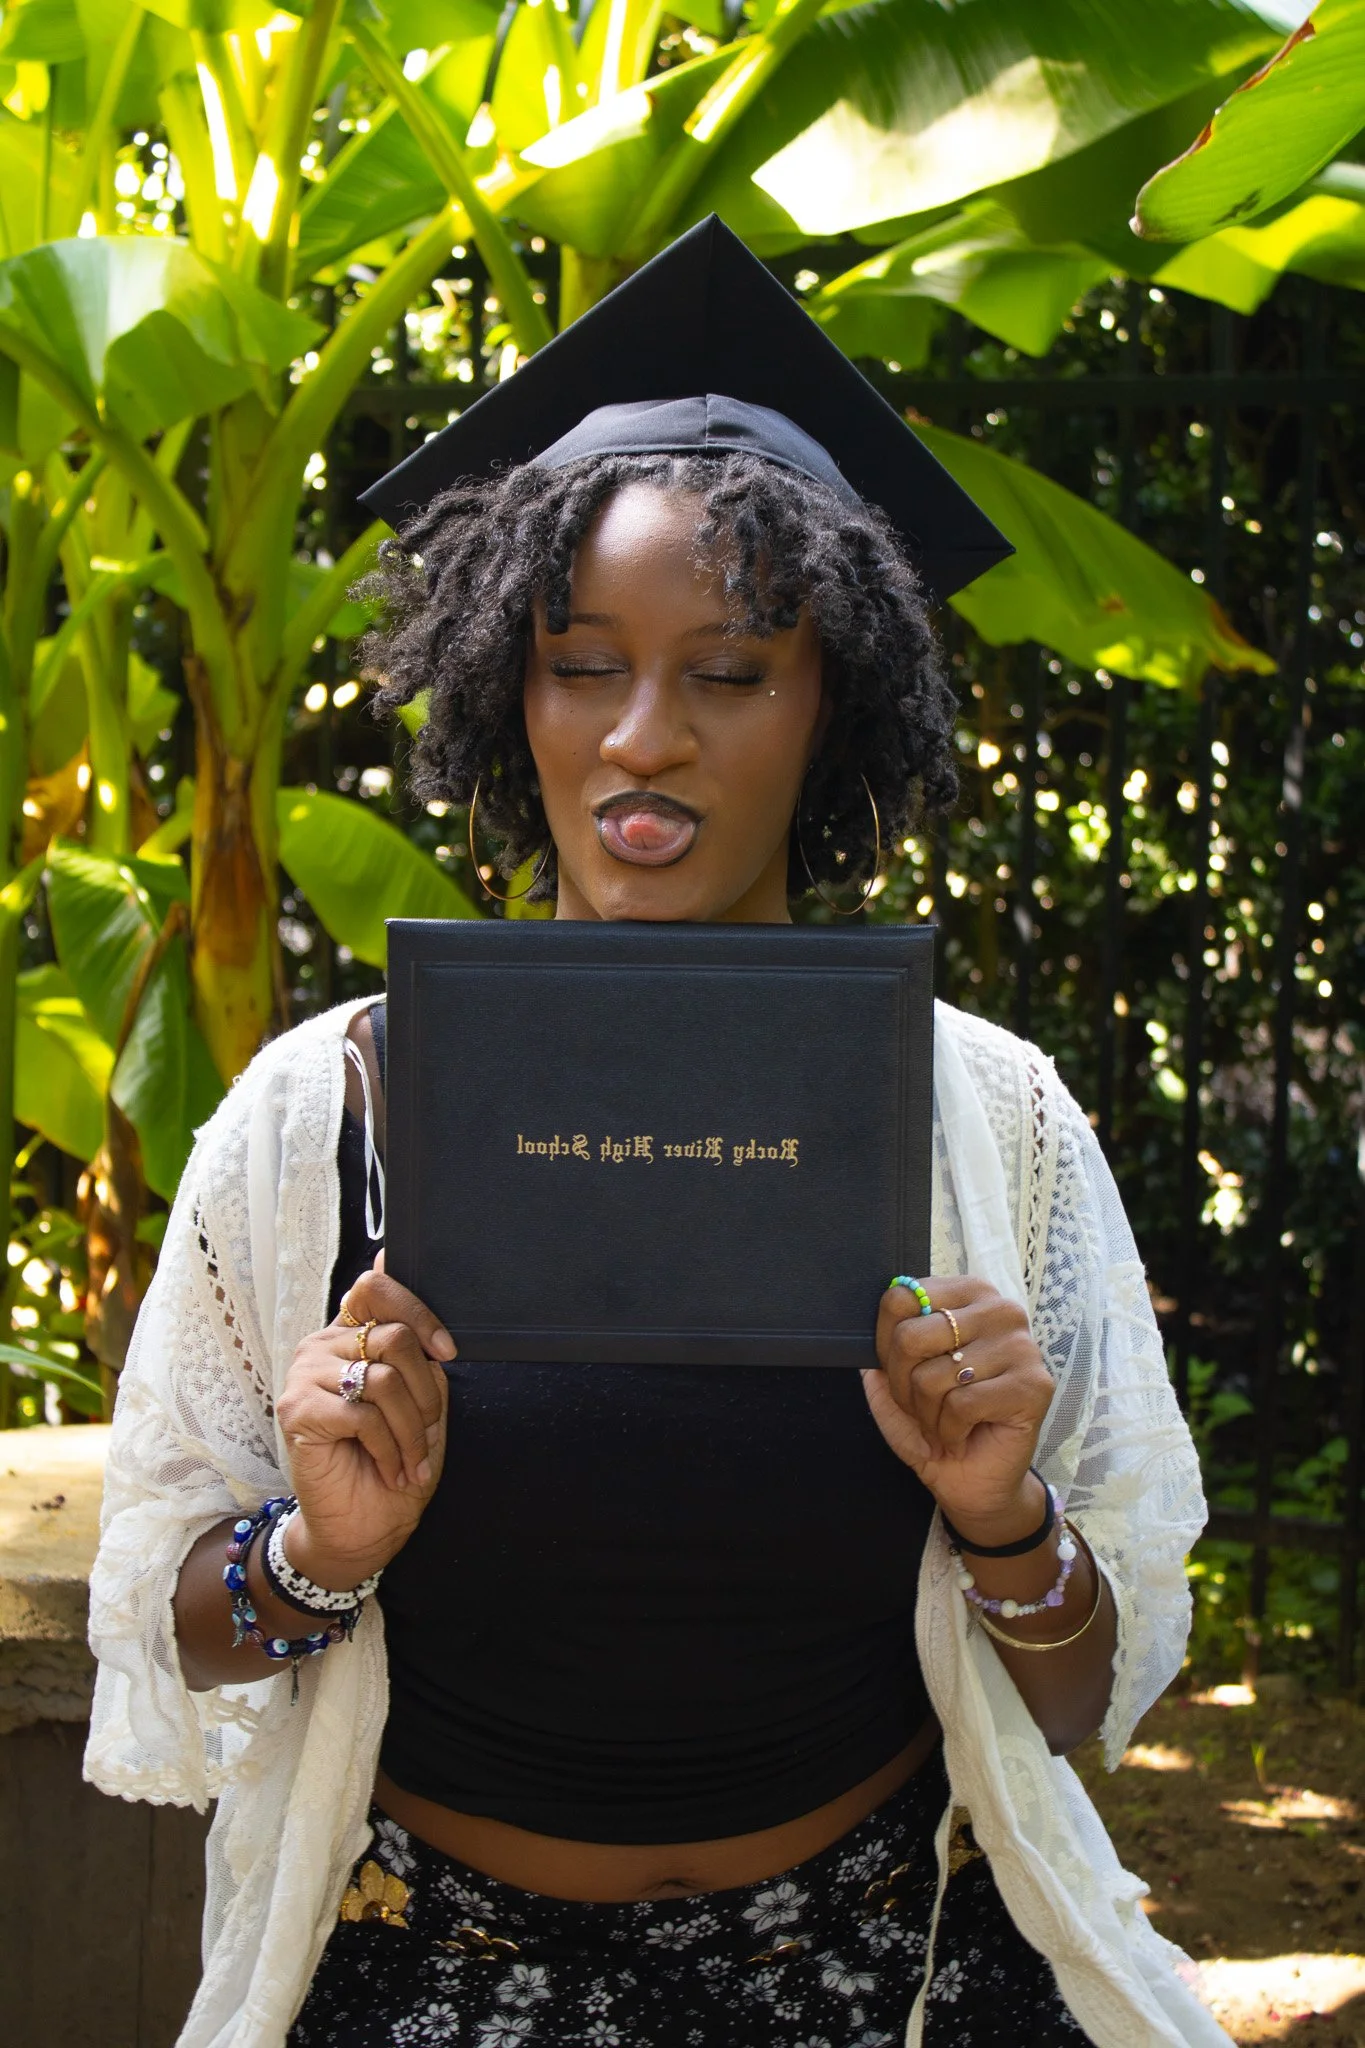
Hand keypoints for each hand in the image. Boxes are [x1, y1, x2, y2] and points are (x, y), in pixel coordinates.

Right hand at [274, 1254, 455, 1587]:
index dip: (418, 1311)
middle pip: (392, 1335)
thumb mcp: (419, 1399)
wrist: (365, 1525)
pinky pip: (363, 1415)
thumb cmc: (393, 1460)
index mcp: (350, 1335)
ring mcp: (304, 1377)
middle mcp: (321, 1347)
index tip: (447, 1352)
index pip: (375, 1288)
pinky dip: (390, 1449)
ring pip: (384, 1378)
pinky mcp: (297, 1412)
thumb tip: (397, 1273)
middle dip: (425, 1391)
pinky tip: (391, 1470)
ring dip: (411, 1429)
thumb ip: (416, 1350)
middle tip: (427, 1431)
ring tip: (411, 1461)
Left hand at [862, 1276, 1053, 1538]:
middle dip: (902, 1385)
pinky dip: (949, 1431)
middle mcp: (1000, 1310)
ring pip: (934, 1376)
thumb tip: (864, 1344)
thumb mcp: (893, 1385)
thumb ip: (878, 1355)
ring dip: (927, 1414)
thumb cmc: (935, 1422)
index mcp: (968, 1294)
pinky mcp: (1034, 1385)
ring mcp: (1022, 1346)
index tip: (900, 1371)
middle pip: (911, 1336)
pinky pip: (961, 1404)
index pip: (903, 1296)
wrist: (972, 1480)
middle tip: (922, 1407)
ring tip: (945, 1422)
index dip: (885, 1343)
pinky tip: (964, 1435)